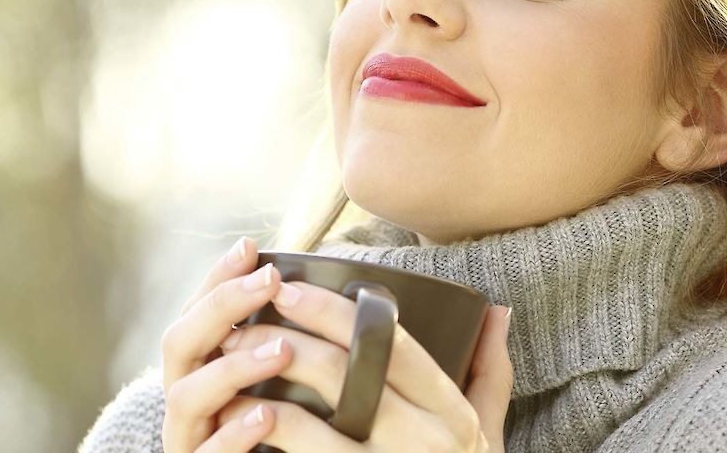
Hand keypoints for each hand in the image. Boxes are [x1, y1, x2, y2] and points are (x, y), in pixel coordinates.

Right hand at [161, 236, 292, 451]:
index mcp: (197, 366)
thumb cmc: (267, 433)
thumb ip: (273, 340)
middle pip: (181, 342)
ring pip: (188, 395)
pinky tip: (265, 415)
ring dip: (234, 367)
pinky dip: (234, 433)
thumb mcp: (268, 381)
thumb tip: (305, 285)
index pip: (196, 311)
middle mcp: (183, 396)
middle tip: (268, 281)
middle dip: (222, 306)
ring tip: (281, 349)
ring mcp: (186, 436)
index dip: (218, 277)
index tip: (251, 246)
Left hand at [213, 280, 515, 451]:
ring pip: (310, 428)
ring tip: (227, 371)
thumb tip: (498, 312)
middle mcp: (423, 446)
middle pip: (347, 376)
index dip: (337, 312)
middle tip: (243, 323)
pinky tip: (232, 423)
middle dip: (286, 342)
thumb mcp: (487, 434)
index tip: (291, 288)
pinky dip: (259, 443)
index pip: (393, 345)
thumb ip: (488, 375)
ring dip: (259, 394)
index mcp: (452, 416)